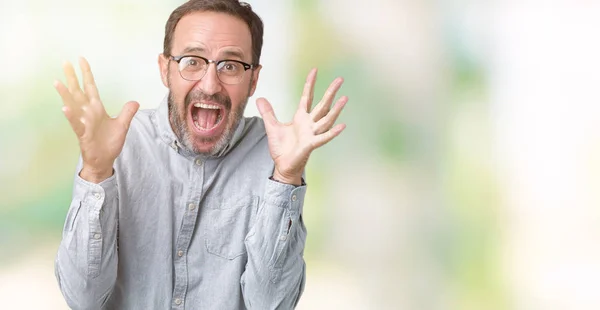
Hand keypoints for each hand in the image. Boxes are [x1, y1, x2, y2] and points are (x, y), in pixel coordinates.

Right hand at [54, 57, 138, 182]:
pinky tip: (65, 107)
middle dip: (73, 77)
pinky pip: (75, 123)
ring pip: (73, 105)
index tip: (81, 60)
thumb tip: (135, 101)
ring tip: (57, 82)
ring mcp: (84, 122)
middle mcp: (88, 113)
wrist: (104, 160)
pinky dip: (71, 116)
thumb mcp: (122, 125)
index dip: (87, 74)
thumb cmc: (109, 143)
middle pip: (79, 91)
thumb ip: (127, 113)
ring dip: (65, 94)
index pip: (90, 87)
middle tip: (65, 62)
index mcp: (96, 109)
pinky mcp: (83, 134)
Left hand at [257, 68, 347, 185]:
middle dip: (330, 92)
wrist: (282, 165)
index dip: (310, 84)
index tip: (314, 70)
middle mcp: (309, 123)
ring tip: (345, 98)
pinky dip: (332, 132)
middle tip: (340, 79)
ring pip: (326, 119)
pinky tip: (342, 126)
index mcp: (300, 117)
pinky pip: (323, 138)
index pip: (307, 96)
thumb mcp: (271, 127)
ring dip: (336, 109)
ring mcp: (312, 134)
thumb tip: (260, 98)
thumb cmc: (281, 148)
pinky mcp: (311, 145)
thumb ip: (268, 112)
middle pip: (322, 104)